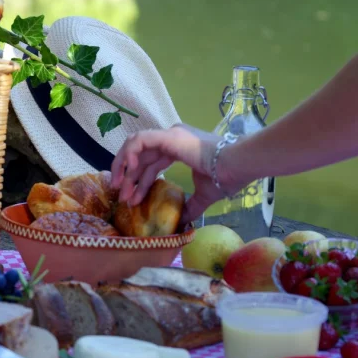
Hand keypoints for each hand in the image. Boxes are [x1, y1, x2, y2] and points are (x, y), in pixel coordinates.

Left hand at [110, 124, 228, 222]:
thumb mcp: (204, 195)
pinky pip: (139, 142)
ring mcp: (169, 135)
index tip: (133, 200)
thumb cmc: (226, 177)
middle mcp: (172, 138)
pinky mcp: (167, 137)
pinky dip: (129, 155)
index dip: (140, 181)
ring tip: (120, 189)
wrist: (237, 166)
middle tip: (123, 198)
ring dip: (124, 168)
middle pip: (142, 157)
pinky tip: (128, 173)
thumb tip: (184, 222)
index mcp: (180, 147)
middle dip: (130, 178)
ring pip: (136, 147)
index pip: (152, 162)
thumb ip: (191, 206)